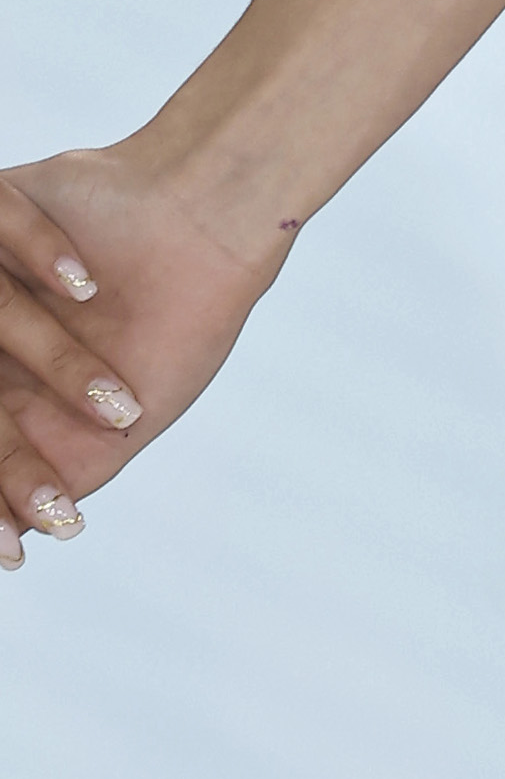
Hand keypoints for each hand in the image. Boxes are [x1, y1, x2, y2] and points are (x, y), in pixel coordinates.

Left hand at [0, 148, 295, 567]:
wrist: (209, 223)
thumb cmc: (176, 321)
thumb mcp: (120, 420)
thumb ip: (63, 472)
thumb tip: (22, 535)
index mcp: (6, 384)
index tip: (13, 556)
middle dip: (6, 461)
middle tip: (47, 501)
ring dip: (52, 364)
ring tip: (113, 401)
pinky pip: (3, 242)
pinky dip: (42, 264)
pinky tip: (87, 285)